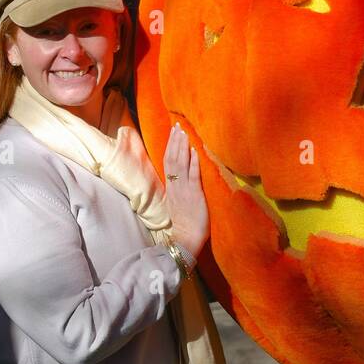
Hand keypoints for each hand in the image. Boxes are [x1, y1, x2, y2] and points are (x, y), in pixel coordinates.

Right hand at [163, 122, 208, 258]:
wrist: (186, 238)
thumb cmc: (184, 222)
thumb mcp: (177, 202)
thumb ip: (178, 188)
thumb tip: (180, 176)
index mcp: (171, 187)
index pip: (168, 161)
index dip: (170, 146)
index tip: (173, 132)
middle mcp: (175, 185)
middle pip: (172, 158)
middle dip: (175, 141)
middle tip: (177, 125)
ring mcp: (184, 189)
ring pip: (180, 164)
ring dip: (182, 147)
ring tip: (184, 132)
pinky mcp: (194, 194)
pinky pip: (193, 175)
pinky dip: (193, 162)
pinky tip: (195, 150)